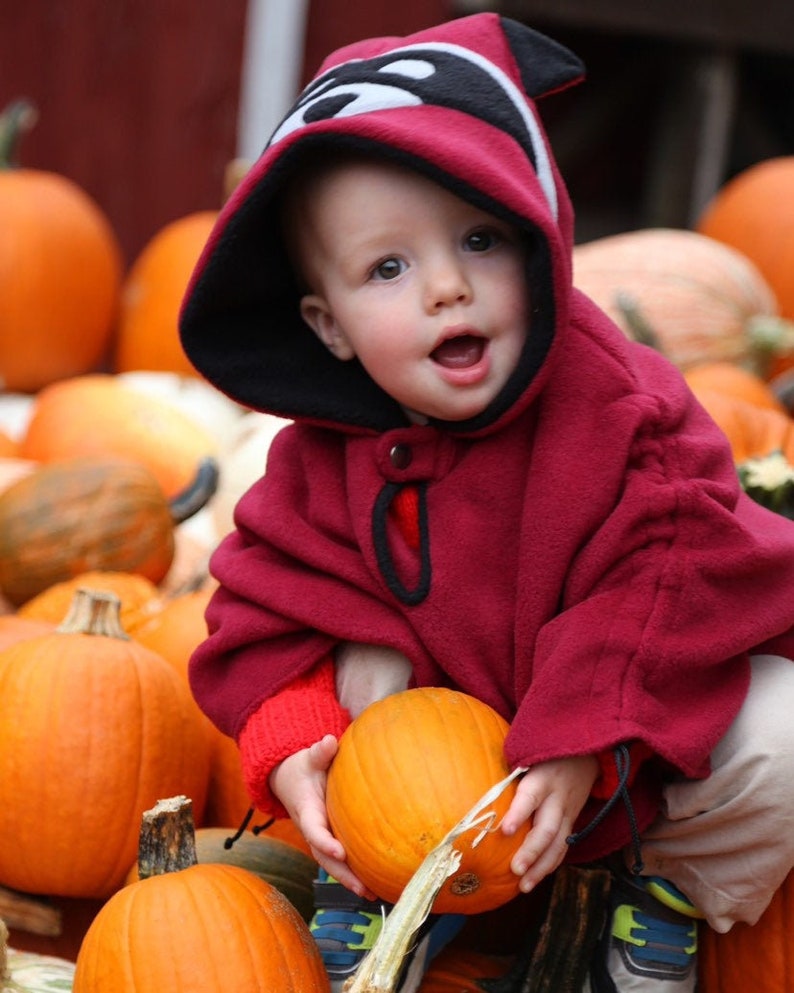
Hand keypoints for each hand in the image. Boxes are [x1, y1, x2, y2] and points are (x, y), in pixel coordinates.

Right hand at [269, 734, 375, 897]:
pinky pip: (341, 860)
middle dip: (342, 874)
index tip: (340, 852)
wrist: (291, 780)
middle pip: (325, 857)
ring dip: (350, 880)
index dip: (325, 842)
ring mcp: (321, 837)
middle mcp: (312, 829)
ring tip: (372, 895)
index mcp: (306, 811)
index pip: (314, 830)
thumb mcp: (309, 758)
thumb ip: (319, 752)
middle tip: (362, 888)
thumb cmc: (304, 767)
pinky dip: (355, 873)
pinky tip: (375, 884)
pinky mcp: (330, 840)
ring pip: (333, 864)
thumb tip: (329, 742)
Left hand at [500, 754, 598, 892]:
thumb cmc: (544, 754)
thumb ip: (508, 770)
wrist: (584, 754)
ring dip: (541, 867)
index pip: (530, 796)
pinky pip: (563, 847)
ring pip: (559, 843)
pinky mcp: (573, 822)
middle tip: (515, 870)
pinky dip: (550, 864)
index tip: (505, 830)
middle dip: (532, 851)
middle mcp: (557, 797)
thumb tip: (469, 782)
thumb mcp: (528, 755)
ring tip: (524, 886)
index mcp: (542, 778)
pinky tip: (535, 879)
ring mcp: (568, 812)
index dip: (518, 813)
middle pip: (548, 828)